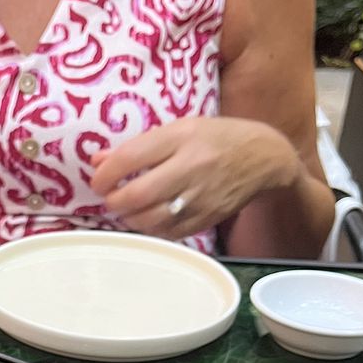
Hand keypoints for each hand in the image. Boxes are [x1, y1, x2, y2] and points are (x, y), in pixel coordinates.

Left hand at [90, 117, 300, 238]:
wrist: (264, 157)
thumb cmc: (216, 137)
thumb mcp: (179, 129)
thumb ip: (138, 146)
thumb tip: (97, 160)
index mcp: (182, 138)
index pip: (131, 158)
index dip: (105, 173)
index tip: (98, 179)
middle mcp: (191, 168)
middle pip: (138, 194)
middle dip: (114, 200)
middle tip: (110, 198)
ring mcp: (200, 197)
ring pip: (150, 220)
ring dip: (129, 218)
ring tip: (127, 209)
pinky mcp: (206, 219)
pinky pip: (168, 233)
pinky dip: (150, 229)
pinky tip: (147, 219)